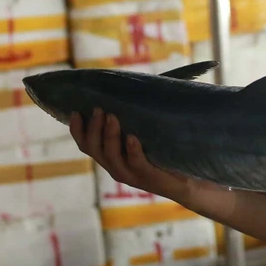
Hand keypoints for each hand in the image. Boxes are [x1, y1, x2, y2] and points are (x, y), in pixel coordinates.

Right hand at [70, 108, 223, 206]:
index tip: (76, 111)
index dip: (77, 130)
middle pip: (94, 149)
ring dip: (109, 135)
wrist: (188, 181)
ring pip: (111, 156)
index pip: (86, 145)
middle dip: (93, 128)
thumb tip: (131, 85)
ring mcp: (130, 174)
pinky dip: (132, 149)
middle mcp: (116, 167)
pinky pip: (136, 163)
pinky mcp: (148, 177)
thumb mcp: (144, 134)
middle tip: (99, 109)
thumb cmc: (165, 152)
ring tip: (112, 116)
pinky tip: (132, 137)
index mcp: (111, 157)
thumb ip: (134, 117)